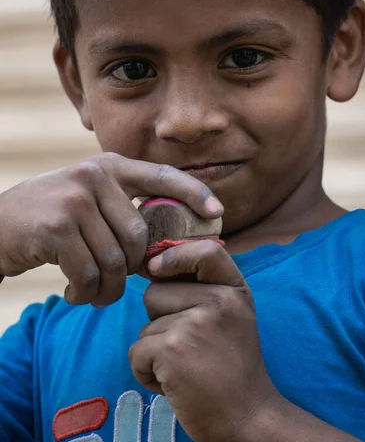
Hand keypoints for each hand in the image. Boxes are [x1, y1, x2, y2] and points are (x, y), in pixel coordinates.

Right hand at [0, 153, 222, 306]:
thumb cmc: (50, 219)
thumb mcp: (88, 199)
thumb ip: (122, 209)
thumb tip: (163, 242)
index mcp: (110, 166)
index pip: (163, 175)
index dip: (194, 193)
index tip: (218, 213)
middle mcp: (95, 175)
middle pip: (140, 237)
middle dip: (132, 270)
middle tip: (113, 282)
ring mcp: (76, 198)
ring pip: (116, 260)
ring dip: (106, 288)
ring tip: (91, 291)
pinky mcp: (57, 226)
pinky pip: (89, 274)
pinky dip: (85, 293)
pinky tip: (73, 292)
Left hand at [129, 240, 279, 441]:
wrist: (247, 418)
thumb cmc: (232, 366)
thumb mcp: (232, 315)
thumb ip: (204, 287)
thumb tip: (151, 264)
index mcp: (235, 290)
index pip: (206, 250)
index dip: (174, 255)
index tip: (157, 268)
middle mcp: (219, 301)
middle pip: (155, 291)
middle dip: (160, 320)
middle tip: (189, 347)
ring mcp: (194, 324)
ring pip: (145, 326)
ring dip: (155, 350)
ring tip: (186, 366)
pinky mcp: (172, 351)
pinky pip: (136, 352)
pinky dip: (147, 373)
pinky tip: (175, 383)